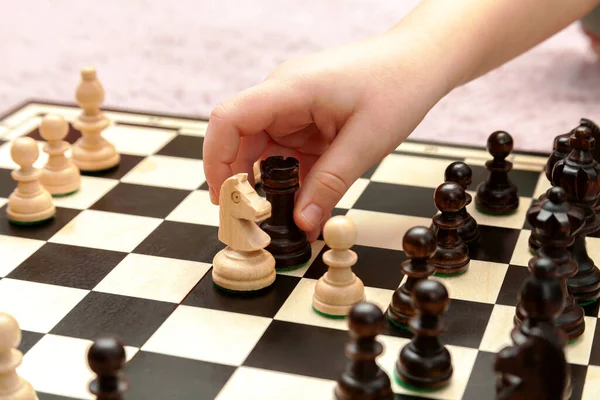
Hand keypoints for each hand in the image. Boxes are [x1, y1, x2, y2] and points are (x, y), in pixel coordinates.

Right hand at [203, 29, 450, 240]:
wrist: (421, 60)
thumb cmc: (398, 86)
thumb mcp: (365, 142)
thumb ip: (329, 184)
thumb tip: (302, 222)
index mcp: (290, 89)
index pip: (229, 119)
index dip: (216, 161)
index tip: (223, 199)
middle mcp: (283, 95)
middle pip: (240, 139)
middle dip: (241, 181)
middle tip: (252, 221)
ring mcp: (294, 106)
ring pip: (264, 150)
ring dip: (269, 183)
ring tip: (279, 217)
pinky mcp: (307, 117)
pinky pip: (288, 151)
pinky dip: (291, 177)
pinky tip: (303, 200)